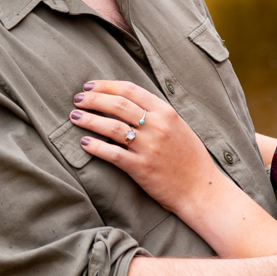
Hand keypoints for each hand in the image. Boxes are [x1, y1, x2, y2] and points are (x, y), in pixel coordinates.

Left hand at [74, 79, 224, 213]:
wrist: (201, 189)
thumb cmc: (190, 158)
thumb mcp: (178, 126)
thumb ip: (156, 113)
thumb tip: (128, 102)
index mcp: (166, 112)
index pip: (130, 90)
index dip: (106, 85)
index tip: (89, 86)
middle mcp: (157, 126)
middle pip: (117, 105)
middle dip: (93, 99)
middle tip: (77, 99)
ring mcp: (149, 147)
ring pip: (111, 127)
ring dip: (89, 120)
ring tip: (74, 117)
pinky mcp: (141, 168)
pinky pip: (112, 154)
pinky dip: (95, 147)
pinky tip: (84, 143)